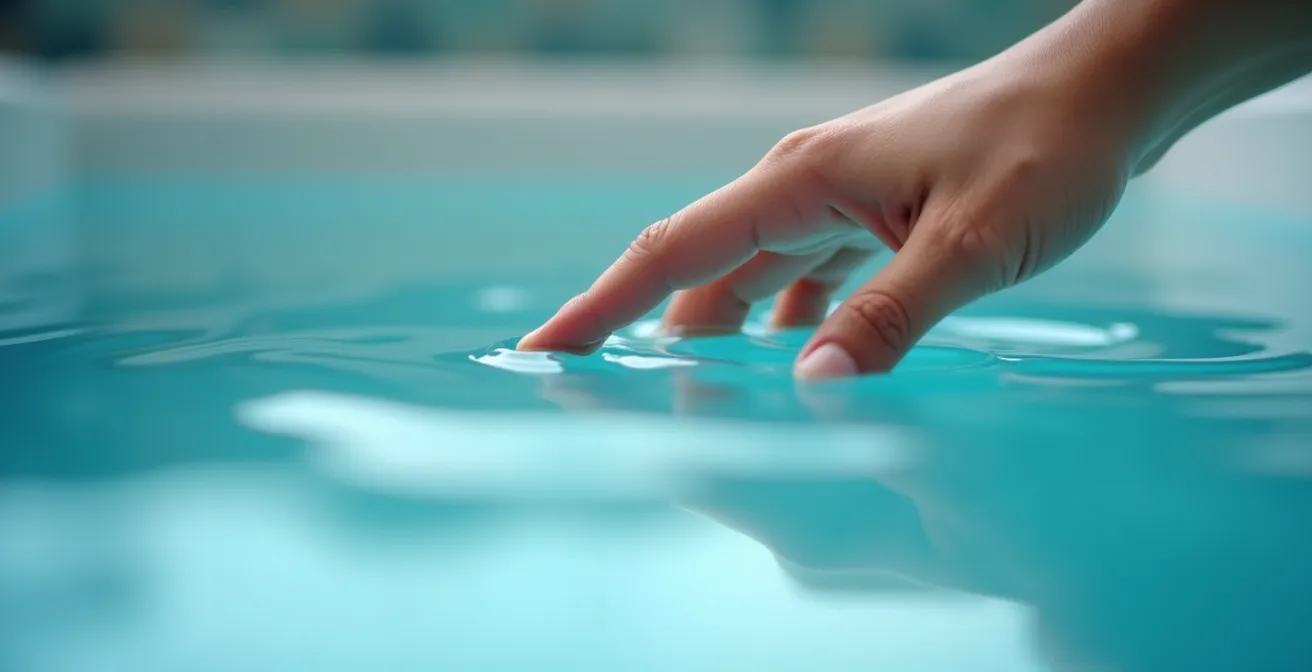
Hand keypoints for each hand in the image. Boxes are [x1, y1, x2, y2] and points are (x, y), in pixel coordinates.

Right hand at [518, 62, 1132, 378]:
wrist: (1107, 89)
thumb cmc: (1046, 147)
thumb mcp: (974, 244)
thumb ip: (891, 316)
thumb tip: (814, 386)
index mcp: (803, 181)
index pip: (674, 251)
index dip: (602, 305)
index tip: (544, 352)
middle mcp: (803, 185)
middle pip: (697, 269)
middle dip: (646, 331)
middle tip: (606, 400)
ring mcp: (835, 198)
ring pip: (746, 277)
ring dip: (715, 335)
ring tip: (686, 399)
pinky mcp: (871, 215)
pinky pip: (800, 277)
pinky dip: (781, 324)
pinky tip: (789, 366)